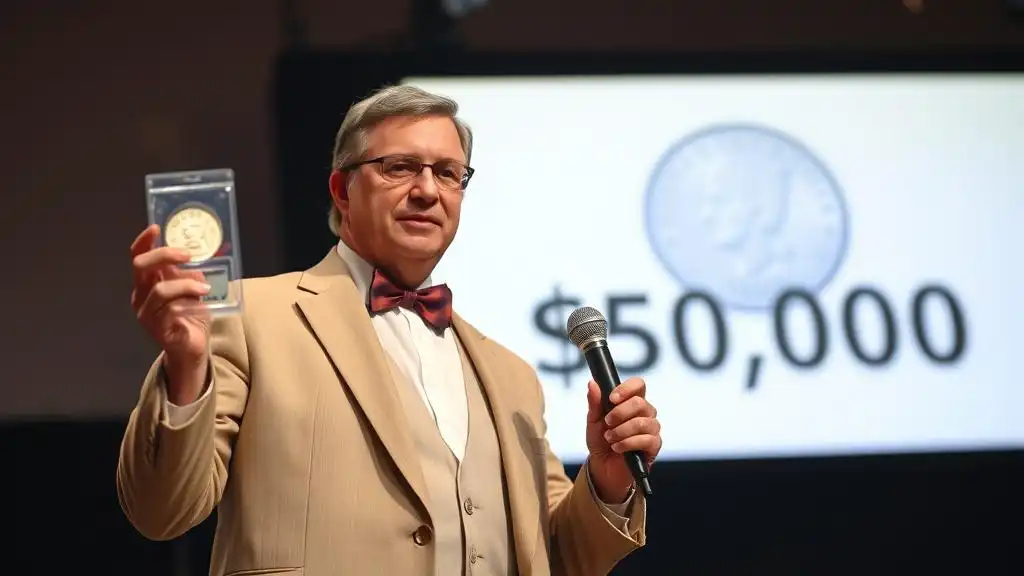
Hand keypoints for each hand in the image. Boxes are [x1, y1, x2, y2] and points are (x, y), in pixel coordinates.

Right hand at [130, 224, 211, 403]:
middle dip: (164, 255)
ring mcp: (146, 314)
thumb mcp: (190, 288)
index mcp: (146, 284)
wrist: (192, 348)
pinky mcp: (158, 329)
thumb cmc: (190, 316)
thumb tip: (193, 258)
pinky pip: (170, 309)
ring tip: (203, 287)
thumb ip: (186, 272)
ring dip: (186, 283)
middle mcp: (140, 297)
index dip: (143, 242)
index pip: (137, 258)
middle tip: (187, 255)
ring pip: (160, 289)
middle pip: (141, 266)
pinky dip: (189, 301)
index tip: (156, 228)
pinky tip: (201, 302)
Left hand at [585, 377, 661, 502]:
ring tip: (610, 438)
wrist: (603, 467)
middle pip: (640, 403)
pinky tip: (617, 447)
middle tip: (607, 423)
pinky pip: (647, 440)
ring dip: (622, 430)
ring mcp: (651, 429)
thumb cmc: (601, 440)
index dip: (626, 389)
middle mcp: (645, 413)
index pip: (638, 385)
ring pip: (643, 422)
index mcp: (632, 402)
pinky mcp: (654, 446)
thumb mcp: (593, 421)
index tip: (611, 398)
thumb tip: (592, 383)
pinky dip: (628, 443)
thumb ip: (595, 402)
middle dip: (620, 413)